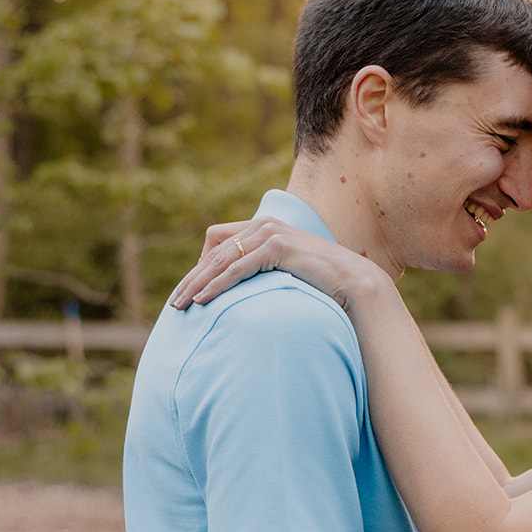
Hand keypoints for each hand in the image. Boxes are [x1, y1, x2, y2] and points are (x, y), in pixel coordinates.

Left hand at [169, 216, 387, 310]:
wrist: (355, 284)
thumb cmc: (323, 285)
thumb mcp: (288, 274)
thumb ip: (266, 274)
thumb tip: (247, 295)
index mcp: (265, 227)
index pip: (218, 242)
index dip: (202, 266)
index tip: (192, 291)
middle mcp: (264, 225)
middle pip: (214, 251)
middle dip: (192, 279)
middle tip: (176, 303)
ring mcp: (270, 233)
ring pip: (220, 260)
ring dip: (197, 284)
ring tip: (182, 306)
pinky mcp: (277, 247)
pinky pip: (237, 268)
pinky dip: (218, 285)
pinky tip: (204, 301)